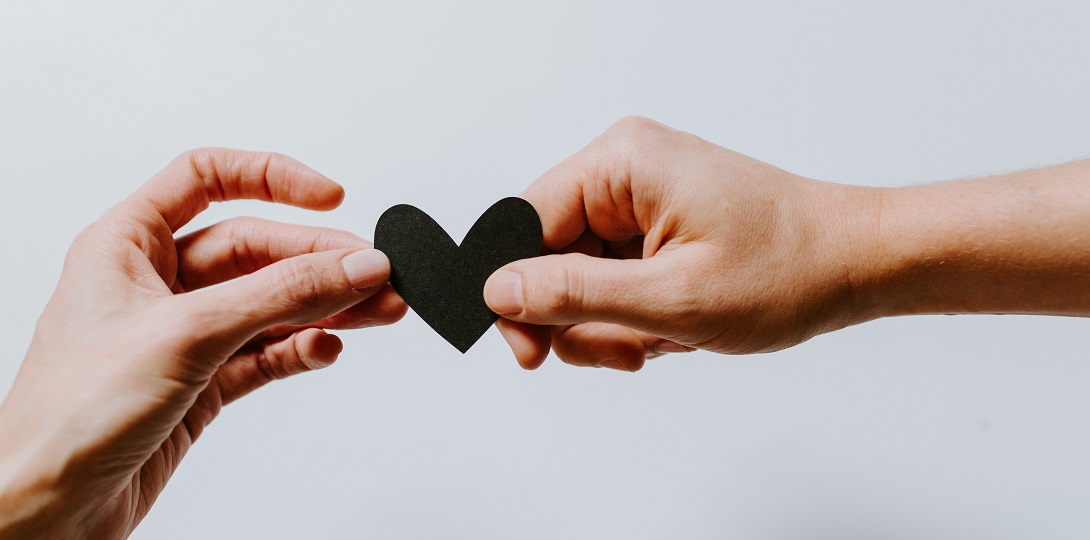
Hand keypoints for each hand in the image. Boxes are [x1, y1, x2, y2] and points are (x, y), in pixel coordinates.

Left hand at [0, 150, 405, 537]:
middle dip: (320, 260)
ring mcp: (184, 333)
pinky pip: (267, 352)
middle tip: (376, 274)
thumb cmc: (71, 414)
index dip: (272, 178)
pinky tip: (325, 349)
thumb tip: (353, 264)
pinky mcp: (202, 382)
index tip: (330, 197)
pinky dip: (300, 349)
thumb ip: (280, 295)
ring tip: (378, 310)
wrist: (47, 509)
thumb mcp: (188, 333)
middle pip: (256, 248)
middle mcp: (157, 283)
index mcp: (128, 243)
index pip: (207, 178)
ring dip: (326, 306)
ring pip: (270, 303)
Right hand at [483, 116, 878, 370]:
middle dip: (579, 318)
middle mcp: (625, 170)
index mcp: (621, 163)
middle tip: (625, 351)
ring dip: (612, 325)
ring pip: (580, 277)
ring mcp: (641, 198)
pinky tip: (674, 328)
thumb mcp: (671, 297)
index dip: (516, 294)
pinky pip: (612, 279)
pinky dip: (634, 316)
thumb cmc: (788, 269)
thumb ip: (574, 294)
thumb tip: (497, 291)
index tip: (530, 353)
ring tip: (663, 339)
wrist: (856, 265)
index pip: (522, 224)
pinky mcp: (656, 225)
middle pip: (549, 256)